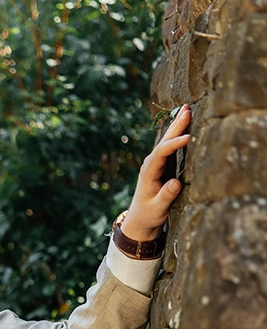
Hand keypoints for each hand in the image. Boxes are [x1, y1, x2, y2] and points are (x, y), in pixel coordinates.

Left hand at [124, 105, 191, 240]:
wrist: (140, 219)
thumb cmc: (148, 215)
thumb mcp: (158, 209)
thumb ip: (166, 196)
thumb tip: (176, 183)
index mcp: (148, 172)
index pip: (161, 153)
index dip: (174, 145)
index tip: (188, 138)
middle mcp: (151, 164)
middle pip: (164, 141)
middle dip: (176, 125)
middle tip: (188, 109)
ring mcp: (156, 163)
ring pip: (168, 140)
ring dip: (178, 125)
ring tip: (188, 109)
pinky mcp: (162, 165)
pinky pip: (171, 146)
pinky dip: (179, 134)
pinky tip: (186, 124)